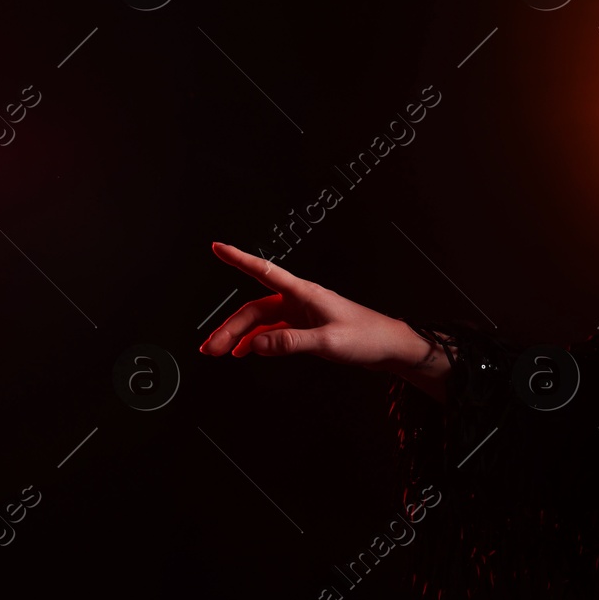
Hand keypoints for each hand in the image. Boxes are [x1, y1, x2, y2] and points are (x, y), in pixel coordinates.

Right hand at [198, 242, 436, 372]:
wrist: (389, 346)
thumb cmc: (367, 337)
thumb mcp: (328, 341)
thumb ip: (291, 342)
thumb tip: (255, 344)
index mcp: (305, 293)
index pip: (264, 271)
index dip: (238, 259)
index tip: (217, 247)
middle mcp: (300, 300)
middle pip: (254, 308)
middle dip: (229, 327)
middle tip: (209, 348)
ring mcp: (302, 313)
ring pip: (260, 321)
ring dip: (238, 336)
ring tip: (219, 351)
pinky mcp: (306, 327)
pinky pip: (272, 331)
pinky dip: (256, 341)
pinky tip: (245, 351)